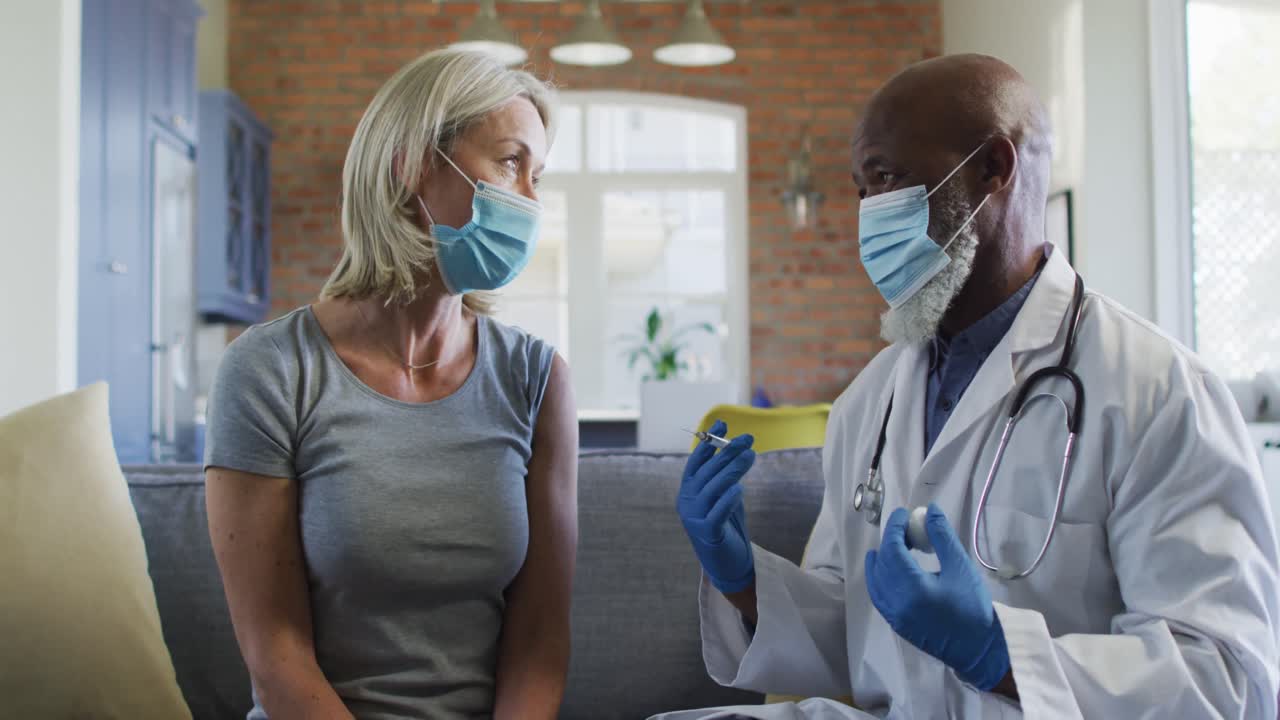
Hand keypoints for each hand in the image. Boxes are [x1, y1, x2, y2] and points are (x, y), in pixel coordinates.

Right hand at [677, 420, 755, 593]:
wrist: (726, 563)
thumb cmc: (726, 526)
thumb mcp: (723, 497)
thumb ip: (724, 477)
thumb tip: (737, 449)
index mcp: (687, 491)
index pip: (696, 461)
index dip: (708, 440)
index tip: (722, 422)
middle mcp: (686, 502)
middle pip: (708, 471)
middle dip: (728, 452)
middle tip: (748, 439)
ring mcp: (694, 518)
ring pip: (714, 488)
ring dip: (733, 470)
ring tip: (750, 457)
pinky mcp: (707, 533)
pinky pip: (718, 512)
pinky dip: (728, 499)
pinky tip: (740, 489)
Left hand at [864, 504, 1009, 690]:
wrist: (979, 648)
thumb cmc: (973, 607)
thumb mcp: (961, 567)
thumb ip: (942, 537)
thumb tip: (930, 510)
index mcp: (913, 588)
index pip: (893, 549)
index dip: (895, 528)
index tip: (903, 514)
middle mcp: (896, 602)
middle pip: (883, 563)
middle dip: (890, 541)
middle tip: (906, 529)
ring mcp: (893, 615)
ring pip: (875, 579)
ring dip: (882, 559)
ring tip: (896, 545)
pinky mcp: (895, 623)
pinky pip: (878, 595)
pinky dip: (879, 578)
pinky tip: (888, 568)